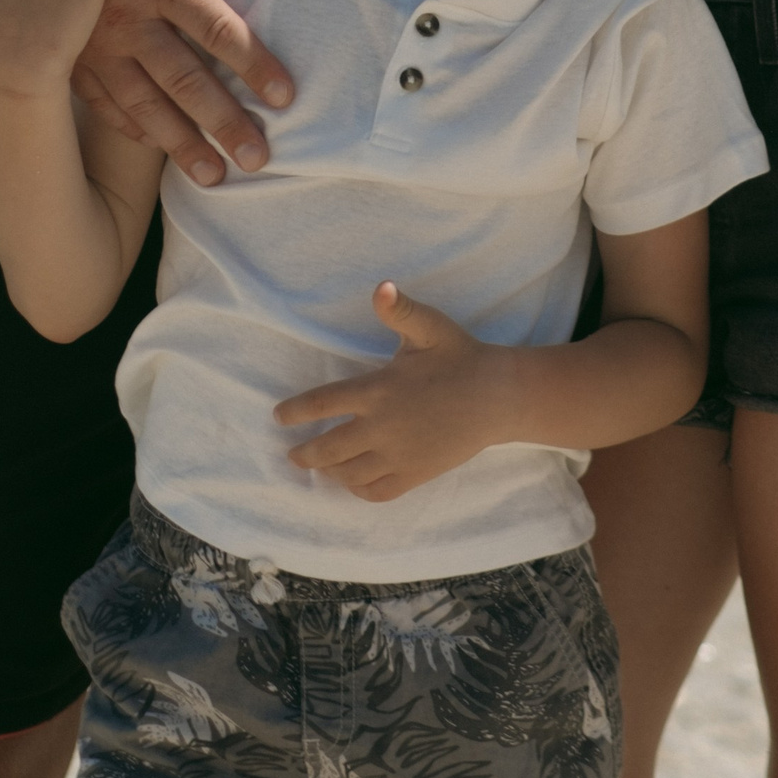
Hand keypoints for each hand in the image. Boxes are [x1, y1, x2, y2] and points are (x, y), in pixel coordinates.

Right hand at [60, 0, 287, 184]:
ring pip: (143, 103)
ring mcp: (92, 43)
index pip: (215, 27)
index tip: (285, 96)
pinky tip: (157, 150)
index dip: (252, 62)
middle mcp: (124, 18)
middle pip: (183, 79)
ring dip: (179, 143)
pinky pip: (103, 102)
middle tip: (258, 159)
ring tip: (214, 177)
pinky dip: (131, 129)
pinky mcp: (70, 54)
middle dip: (222, 121)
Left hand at [273, 283, 509, 500]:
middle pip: (328, 448)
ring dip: (329, 473)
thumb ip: (400, 310)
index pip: (322, 403)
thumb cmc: (460, 356)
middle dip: (304, 454)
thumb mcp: (431, 327)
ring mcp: (399, 454)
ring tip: (320, 468)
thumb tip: (381, 286)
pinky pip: (378, 491)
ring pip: (349, 474)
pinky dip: (359, 491)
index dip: (295, 412)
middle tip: (292, 455)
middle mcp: (383, 426)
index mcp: (379, 389)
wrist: (497, 396)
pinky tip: (354, 484)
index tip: (279, 416)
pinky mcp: (416, 473)